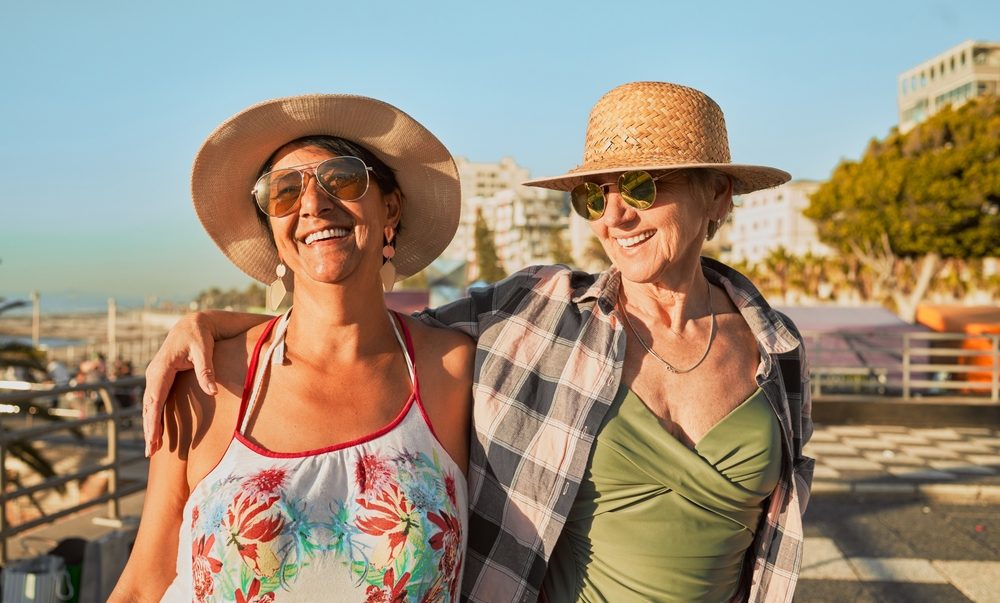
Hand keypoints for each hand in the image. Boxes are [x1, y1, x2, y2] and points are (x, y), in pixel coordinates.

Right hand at [143, 312, 216, 455]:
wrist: (193, 323)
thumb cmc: (199, 336)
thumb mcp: (204, 350)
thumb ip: (206, 370)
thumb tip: (212, 392)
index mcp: (161, 369)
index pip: (155, 399)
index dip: (153, 421)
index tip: (154, 438)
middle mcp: (154, 374)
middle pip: (149, 407)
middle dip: (149, 429)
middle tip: (151, 451)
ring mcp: (156, 377)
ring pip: (150, 406)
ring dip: (151, 426)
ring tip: (153, 448)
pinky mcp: (161, 379)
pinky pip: (156, 401)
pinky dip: (155, 417)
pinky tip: (157, 431)